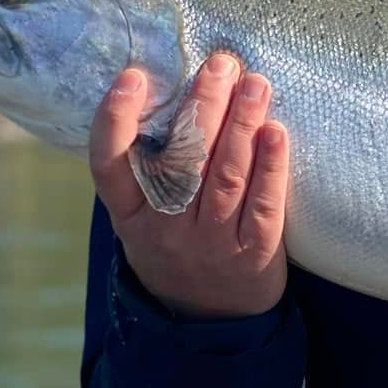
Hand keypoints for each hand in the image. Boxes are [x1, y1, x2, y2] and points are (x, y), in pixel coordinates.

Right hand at [89, 54, 289, 318]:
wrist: (210, 323)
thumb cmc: (175, 246)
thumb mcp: (144, 218)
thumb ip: (150, 166)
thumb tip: (173, 87)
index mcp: (131, 215)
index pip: (110, 165)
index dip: (116, 120)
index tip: (132, 77)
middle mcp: (165, 228)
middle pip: (181, 159)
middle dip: (203, 106)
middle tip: (221, 64)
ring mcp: (211, 243)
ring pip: (225, 175)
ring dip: (241, 124)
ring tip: (255, 83)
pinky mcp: (254, 254)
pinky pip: (264, 204)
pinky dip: (271, 166)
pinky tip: (276, 132)